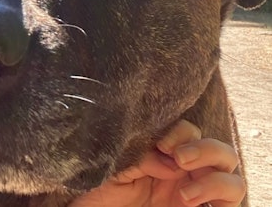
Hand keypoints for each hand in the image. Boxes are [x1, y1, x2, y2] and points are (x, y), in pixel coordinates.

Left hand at [69, 120, 245, 206]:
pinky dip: (220, 196)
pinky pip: (231, 203)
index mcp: (164, 152)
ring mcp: (198, 192)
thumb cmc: (99, 190)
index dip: (179, 132)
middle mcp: (186, 170)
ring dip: (214, 177)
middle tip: (179, 159)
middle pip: (217, 148)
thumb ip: (141, 157)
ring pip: (229, 173)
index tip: (162, 144)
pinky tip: (190, 201)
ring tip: (184, 194)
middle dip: (204, 149)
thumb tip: (170, 161)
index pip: (187, 130)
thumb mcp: (115, 168)